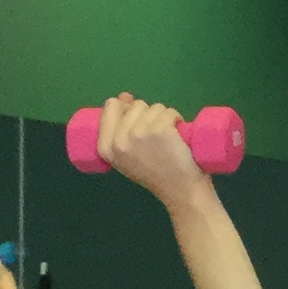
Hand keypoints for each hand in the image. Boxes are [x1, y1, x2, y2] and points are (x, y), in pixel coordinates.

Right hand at [94, 94, 208, 205]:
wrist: (181, 192)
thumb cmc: (156, 174)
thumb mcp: (129, 155)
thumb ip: (121, 128)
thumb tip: (124, 96)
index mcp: (106, 147)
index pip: (110, 106)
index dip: (126, 107)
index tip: (140, 121)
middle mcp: (119, 140)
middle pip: (135, 105)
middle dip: (149, 115)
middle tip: (157, 139)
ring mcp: (139, 134)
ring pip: (154, 107)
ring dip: (164, 118)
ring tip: (168, 140)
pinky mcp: (161, 130)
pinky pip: (169, 111)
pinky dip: (177, 119)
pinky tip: (178, 136)